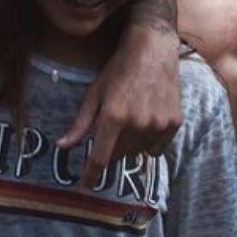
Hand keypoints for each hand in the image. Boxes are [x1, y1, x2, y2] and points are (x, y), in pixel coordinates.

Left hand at [59, 24, 181, 186]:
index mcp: (114, 116)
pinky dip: (147, 142)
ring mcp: (158, 124)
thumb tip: (63, 146)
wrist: (154, 49)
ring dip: (128, 146)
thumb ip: (80, 123)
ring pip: (137, 153)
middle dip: (108, 150)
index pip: (100, 158)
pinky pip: (156, 149)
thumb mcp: (94, 93)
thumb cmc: (119, 69)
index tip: (84, 187)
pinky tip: (145, 121)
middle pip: (118, 155)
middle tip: (108, 132)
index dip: (91, 175)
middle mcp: (137, 123)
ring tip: (129, 119)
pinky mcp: (174, 123)